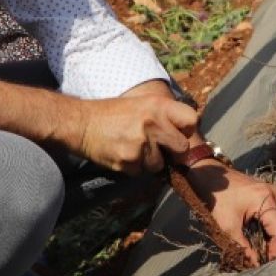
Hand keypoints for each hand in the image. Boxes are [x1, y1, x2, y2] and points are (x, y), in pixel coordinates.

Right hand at [78, 95, 197, 173]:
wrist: (82, 123)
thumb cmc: (115, 114)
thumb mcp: (143, 103)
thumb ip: (166, 115)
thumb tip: (189, 131)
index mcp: (158, 105)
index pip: (192, 120)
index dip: (186, 129)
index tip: (178, 132)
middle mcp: (153, 123)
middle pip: (182, 148)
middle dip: (171, 151)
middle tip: (157, 145)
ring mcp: (141, 144)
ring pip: (160, 164)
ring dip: (149, 161)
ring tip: (133, 146)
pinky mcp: (129, 161)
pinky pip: (141, 172)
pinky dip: (133, 167)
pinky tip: (122, 153)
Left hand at [185, 162, 275, 265]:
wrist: (209, 174)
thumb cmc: (217, 199)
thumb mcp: (227, 226)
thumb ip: (243, 248)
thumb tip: (256, 265)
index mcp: (268, 200)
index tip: (264, 264)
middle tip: (264, 260)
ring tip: (262, 250)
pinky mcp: (271, 195)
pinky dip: (273, 230)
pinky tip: (261, 238)